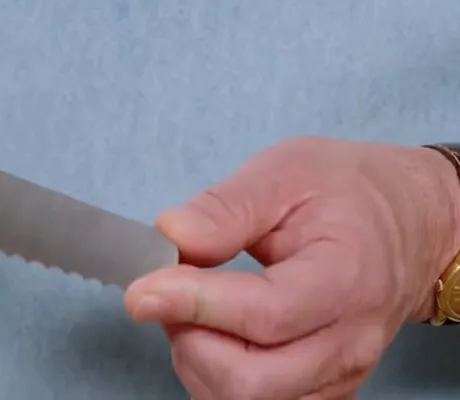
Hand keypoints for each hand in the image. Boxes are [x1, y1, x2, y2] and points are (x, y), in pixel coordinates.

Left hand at [124, 137, 459, 399]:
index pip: (264, 315)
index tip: (142, 290)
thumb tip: (171, 234)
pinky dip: (214, 376)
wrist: (409, 225)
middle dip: (189, 338)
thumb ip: (225, 206)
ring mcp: (339, 373)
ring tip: (192, 305)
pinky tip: (210, 331)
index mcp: (346, 277)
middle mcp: (348, 340)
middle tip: (169, 290)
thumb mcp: (286, 171)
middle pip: (251, 381)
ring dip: (197, 360)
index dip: (193, 305)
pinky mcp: (323, 389)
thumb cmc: (348, 194)